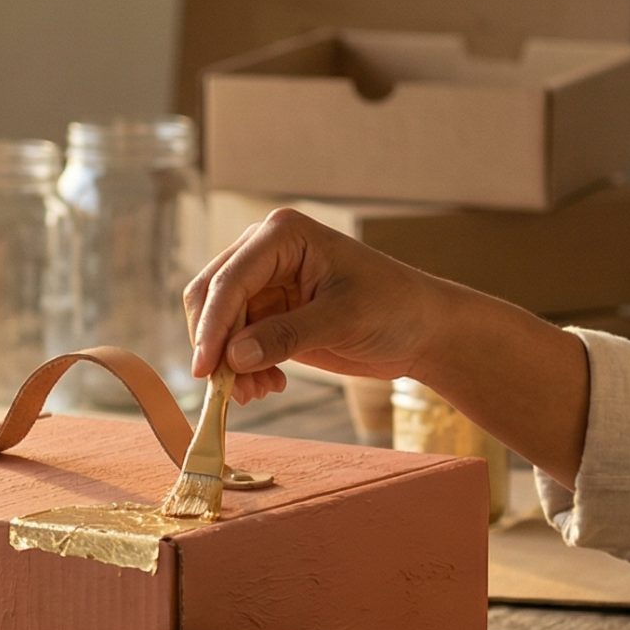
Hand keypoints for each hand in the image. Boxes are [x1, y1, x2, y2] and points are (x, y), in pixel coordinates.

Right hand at [182, 208, 449, 404]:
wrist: (422, 330)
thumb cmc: (394, 308)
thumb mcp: (343, 319)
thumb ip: (286, 335)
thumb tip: (233, 357)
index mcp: (283, 235)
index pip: (231, 279)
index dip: (212, 325)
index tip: (206, 369)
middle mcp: (264, 253)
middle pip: (212, 297)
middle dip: (216, 345)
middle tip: (227, 390)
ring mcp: (265, 284)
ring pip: (220, 325)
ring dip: (229, 363)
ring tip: (256, 393)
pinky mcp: (270, 314)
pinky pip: (237, 343)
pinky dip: (243, 368)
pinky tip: (269, 385)